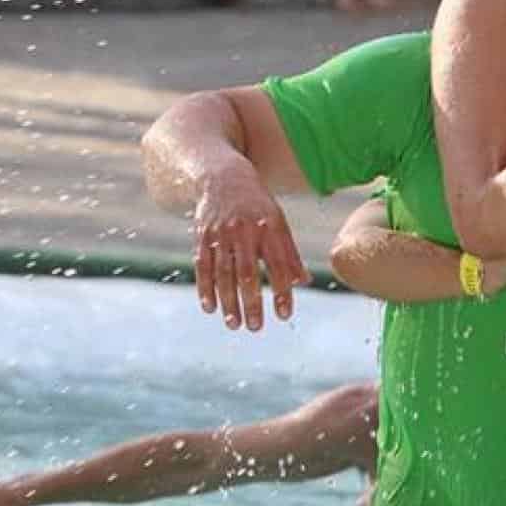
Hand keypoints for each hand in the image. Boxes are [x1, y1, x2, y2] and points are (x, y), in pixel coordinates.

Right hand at [191, 165, 307, 331]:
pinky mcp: (202, 237)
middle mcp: (245, 231)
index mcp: (270, 228)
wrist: (222, 177)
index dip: (281, 291)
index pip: (278, 265)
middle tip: (256, 328)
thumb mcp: (279, 223)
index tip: (284, 315)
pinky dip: (205, 288)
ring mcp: (221, 234)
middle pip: (247, 273)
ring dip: (228, 301)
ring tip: (234, 324)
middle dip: (252, 302)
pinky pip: (202, 266)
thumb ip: (289, 253)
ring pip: (223, 273)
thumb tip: (303, 282)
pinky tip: (210, 308)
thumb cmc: (258, 206)